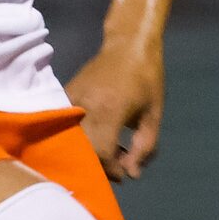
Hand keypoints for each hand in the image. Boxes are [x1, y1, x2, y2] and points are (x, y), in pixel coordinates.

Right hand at [67, 39, 164, 181]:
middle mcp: (85, 106)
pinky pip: (66, 125)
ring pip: (72, 140)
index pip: (101, 152)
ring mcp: (72, 99)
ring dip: (89, 152)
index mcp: (109, 110)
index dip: (112, 169)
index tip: (124, 173)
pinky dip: (78, 138)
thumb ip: (145, 147)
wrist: (128, 44)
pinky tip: (96, 138)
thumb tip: (133, 174)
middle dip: (100, 165)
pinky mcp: (65, 95)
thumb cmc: (147, 79)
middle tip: (118, 165)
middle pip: (83, 150)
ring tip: (110, 151)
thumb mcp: (153, 115)